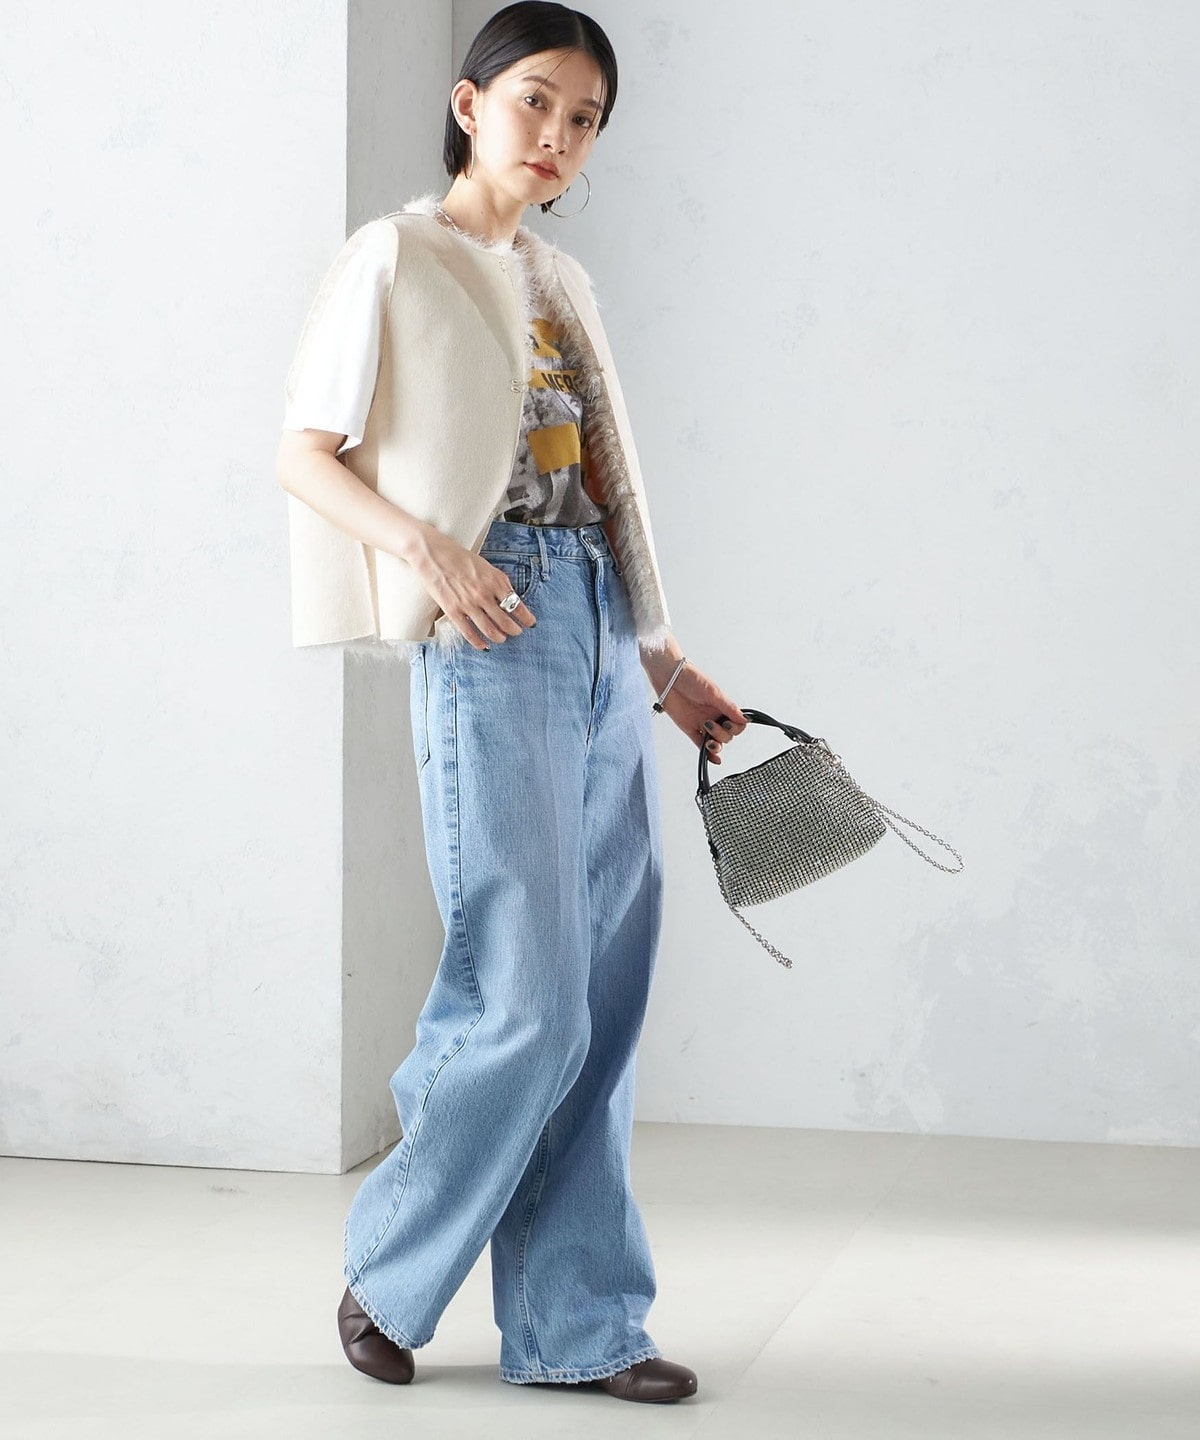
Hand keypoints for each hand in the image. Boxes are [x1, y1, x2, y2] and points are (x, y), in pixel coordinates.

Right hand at [406, 524, 536, 649]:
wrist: (433, 555)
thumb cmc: (460, 558)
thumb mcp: (486, 566)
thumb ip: (499, 583)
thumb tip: (511, 598)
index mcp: (495, 581)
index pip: (517, 605)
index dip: (526, 618)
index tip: (531, 623)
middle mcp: (484, 595)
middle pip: (506, 621)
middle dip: (514, 630)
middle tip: (517, 632)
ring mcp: (468, 604)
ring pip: (490, 630)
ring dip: (499, 637)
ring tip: (502, 638)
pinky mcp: (453, 611)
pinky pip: (469, 633)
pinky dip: (479, 642)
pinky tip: (484, 646)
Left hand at [652, 659, 748, 765]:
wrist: (669, 677)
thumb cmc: (690, 678)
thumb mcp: (713, 692)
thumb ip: (728, 707)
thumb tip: (745, 719)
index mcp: (722, 707)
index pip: (737, 724)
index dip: (736, 727)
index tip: (729, 724)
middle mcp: (714, 716)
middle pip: (727, 735)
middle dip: (722, 734)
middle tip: (710, 724)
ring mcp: (702, 724)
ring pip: (715, 742)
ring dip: (716, 745)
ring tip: (709, 740)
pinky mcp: (689, 729)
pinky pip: (700, 744)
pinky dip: (708, 754)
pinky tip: (714, 759)